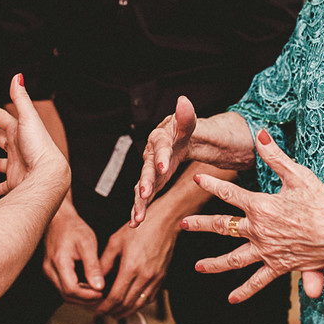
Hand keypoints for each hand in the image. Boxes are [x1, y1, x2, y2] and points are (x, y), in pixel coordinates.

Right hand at [0, 74, 69, 196]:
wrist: (47, 176)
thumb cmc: (38, 146)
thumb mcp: (28, 118)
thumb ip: (20, 98)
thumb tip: (17, 76)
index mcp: (20, 131)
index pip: (1, 117)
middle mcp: (18, 148)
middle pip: (0, 138)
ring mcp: (16, 165)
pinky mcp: (15, 182)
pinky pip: (3, 185)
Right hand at [41, 204, 105, 304]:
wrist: (60, 219)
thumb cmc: (73, 228)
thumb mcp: (87, 244)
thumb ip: (93, 267)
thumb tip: (99, 287)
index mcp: (59, 262)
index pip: (72, 290)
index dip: (88, 296)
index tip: (102, 293)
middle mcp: (50, 269)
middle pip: (67, 295)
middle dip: (85, 299)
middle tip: (102, 295)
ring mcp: (48, 271)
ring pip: (64, 293)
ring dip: (81, 296)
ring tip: (97, 291)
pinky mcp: (50, 271)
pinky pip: (62, 286)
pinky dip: (76, 290)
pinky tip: (87, 286)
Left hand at [95, 213, 178, 318]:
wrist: (165, 222)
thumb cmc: (141, 229)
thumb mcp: (115, 242)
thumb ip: (105, 263)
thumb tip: (96, 279)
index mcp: (131, 267)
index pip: (116, 297)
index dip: (105, 307)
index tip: (98, 310)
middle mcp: (145, 276)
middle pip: (127, 304)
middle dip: (113, 312)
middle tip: (104, 312)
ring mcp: (155, 279)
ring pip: (139, 305)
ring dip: (126, 312)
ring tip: (115, 312)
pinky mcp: (162, 278)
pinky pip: (150, 298)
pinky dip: (138, 304)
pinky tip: (131, 303)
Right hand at [132, 95, 196, 226]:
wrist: (176, 139)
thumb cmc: (182, 131)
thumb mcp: (188, 124)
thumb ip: (186, 116)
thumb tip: (184, 101)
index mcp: (160, 139)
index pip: (161, 148)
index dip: (162, 157)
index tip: (163, 168)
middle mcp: (150, 155)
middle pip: (146, 170)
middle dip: (145, 182)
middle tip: (144, 193)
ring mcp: (149, 170)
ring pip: (141, 187)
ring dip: (139, 202)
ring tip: (137, 218)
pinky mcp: (151, 183)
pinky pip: (144, 196)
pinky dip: (139, 208)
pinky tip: (135, 222)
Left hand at [181, 128, 323, 301]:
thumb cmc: (322, 203)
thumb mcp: (299, 175)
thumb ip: (275, 156)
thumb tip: (259, 134)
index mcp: (261, 206)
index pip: (229, 193)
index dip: (211, 185)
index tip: (196, 178)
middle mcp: (259, 230)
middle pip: (223, 227)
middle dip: (200, 225)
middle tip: (182, 224)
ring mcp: (267, 251)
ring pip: (233, 259)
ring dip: (214, 263)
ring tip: (197, 267)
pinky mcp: (279, 266)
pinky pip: (258, 281)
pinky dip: (244, 291)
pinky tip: (231, 299)